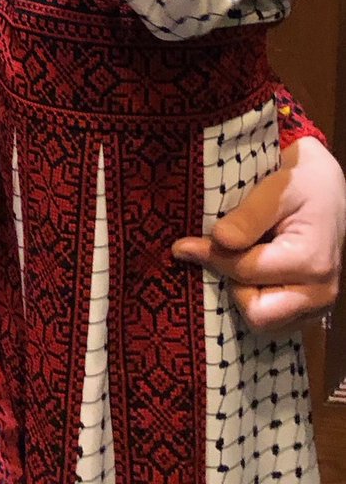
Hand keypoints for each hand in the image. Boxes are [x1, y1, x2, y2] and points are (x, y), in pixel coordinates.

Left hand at [172, 136, 345, 332]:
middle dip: (232, 284)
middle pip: (257, 314)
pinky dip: (254, 299)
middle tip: (220, 254)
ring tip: (238, 259)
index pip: (246, 272)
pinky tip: (248, 271)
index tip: (183, 245)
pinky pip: (272, 322)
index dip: (211, 256)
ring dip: (242, 294)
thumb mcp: (276, 189)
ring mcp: (317, 306)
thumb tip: (219, 240)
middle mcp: (320, 293)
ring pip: (263, 324)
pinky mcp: (309, 311)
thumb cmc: (301, 184)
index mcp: (311, 261)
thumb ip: (248, 217)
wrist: (325, 189)